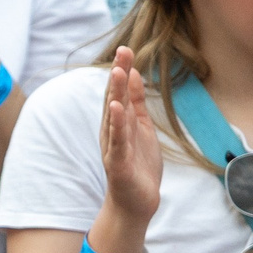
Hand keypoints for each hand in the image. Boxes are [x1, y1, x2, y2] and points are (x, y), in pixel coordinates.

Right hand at [98, 48, 161, 224]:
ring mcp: (114, 147)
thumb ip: (135, 103)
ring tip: (118, 72)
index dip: (123, 71)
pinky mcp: (118, 163)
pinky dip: (116, 124)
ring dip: (114, 94)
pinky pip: (117, 140)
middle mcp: (112, 132)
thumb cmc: (138, 166)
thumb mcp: (140, 128)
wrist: (135, 203)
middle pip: (114, 99)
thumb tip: (132, 74)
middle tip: (123, 51)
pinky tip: (117, 108)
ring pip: (114, 116)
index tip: (127, 49)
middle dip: (118, 75)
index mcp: (119, 123)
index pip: (119, 93)